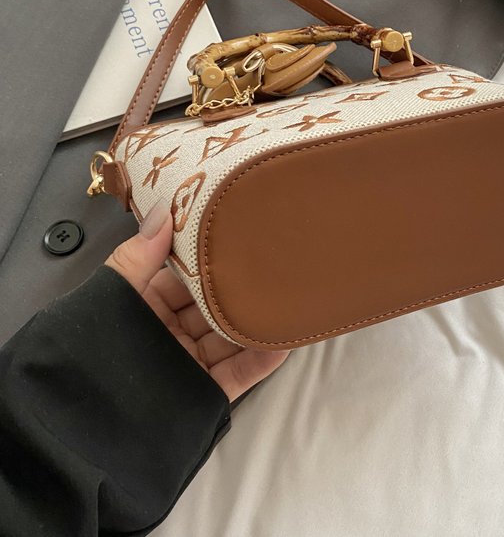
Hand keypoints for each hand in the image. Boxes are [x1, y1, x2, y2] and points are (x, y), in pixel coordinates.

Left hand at [105, 200, 288, 401]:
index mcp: (145, 306)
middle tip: (275, 260)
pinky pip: (236, 375)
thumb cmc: (89, 354)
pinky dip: (259, 361)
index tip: (236, 229)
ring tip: (289, 297)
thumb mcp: (108, 300)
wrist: (78, 429)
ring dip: (256, 321)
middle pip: (213, 304)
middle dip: (241, 286)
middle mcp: (170, 332)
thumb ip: (138, 258)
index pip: (184, 274)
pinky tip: (282, 343)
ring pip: (230, 337)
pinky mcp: (203, 393)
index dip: (208, 254)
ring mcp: (189, 363)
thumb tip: (166, 210)